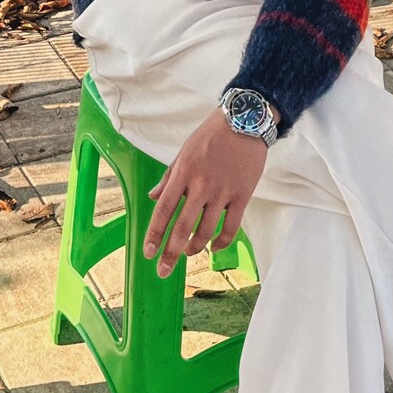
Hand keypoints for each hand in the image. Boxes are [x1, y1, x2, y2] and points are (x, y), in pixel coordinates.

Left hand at [144, 110, 266, 276]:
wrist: (244, 121)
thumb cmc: (211, 135)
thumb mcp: (184, 151)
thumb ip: (169, 176)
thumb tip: (153, 197)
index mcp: (184, 173)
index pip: (164, 210)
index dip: (155, 234)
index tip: (148, 253)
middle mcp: (201, 186)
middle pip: (183, 227)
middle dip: (171, 253)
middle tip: (164, 271)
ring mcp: (223, 192)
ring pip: (206, 231)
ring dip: (195, 247)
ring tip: (188, 253)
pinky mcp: (242, 195)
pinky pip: (231, 227)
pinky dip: (221, 242)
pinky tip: (214, 247)